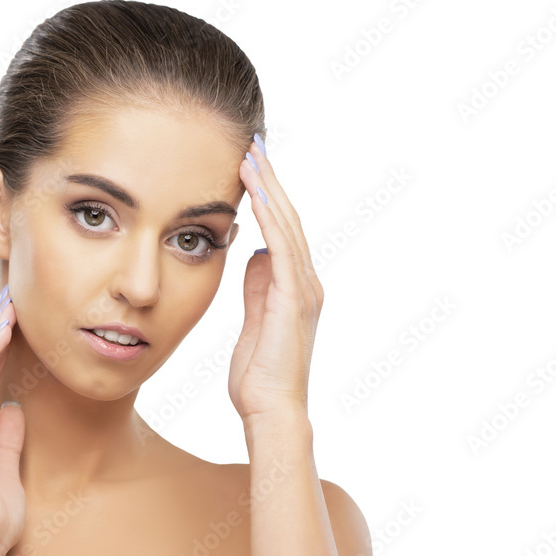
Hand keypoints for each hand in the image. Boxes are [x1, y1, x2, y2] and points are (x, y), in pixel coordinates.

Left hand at [228, 135, 323, 421]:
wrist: (271, 412)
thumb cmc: (259, 377)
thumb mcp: (252, 322)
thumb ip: (257, 288)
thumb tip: (255, 254)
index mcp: (294, 287)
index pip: (281, 230)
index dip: (267, 196)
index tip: (249, 165)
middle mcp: (305, 282)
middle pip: (287, 218)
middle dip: (269, 179)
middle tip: (252, 144)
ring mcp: (303, 289)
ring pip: (287, 225)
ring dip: (269, 187)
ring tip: (251, 154)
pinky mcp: (293, 298)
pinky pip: (283, 246)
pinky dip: (270, 216)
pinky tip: (256, 191)